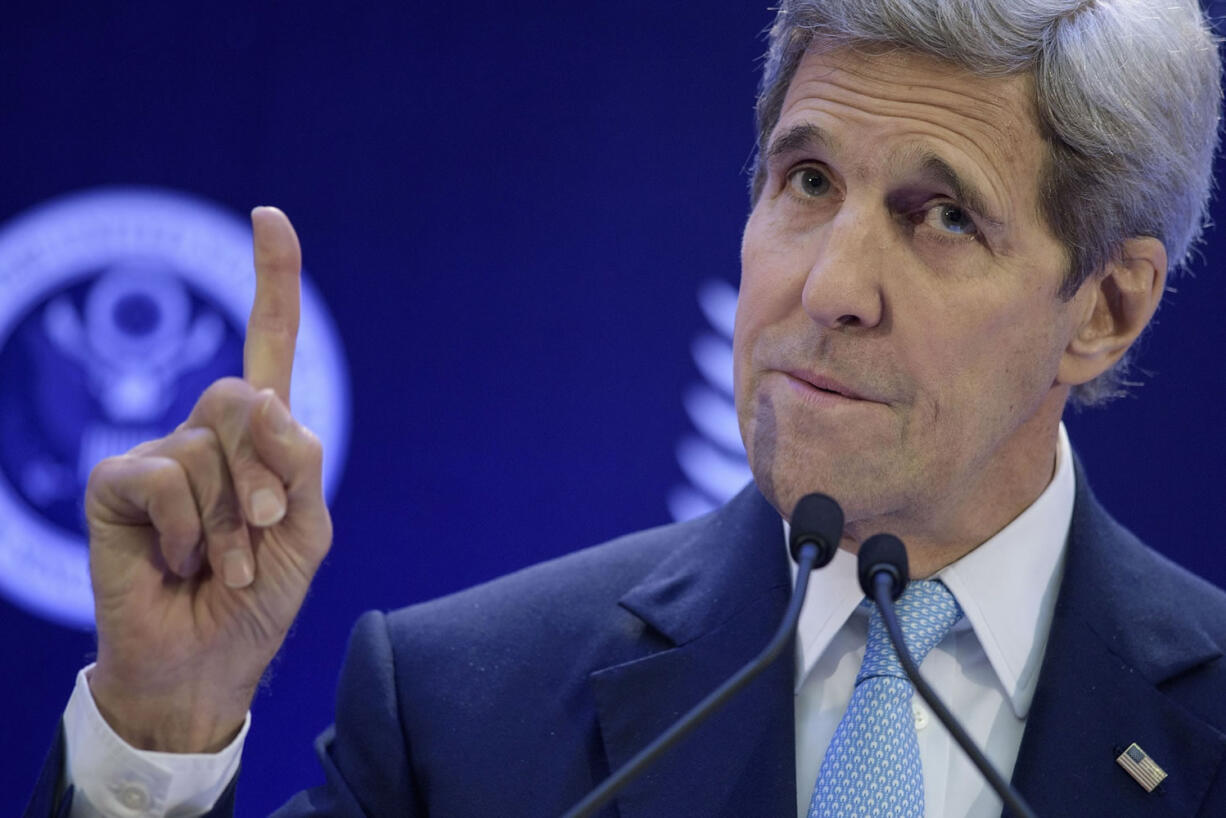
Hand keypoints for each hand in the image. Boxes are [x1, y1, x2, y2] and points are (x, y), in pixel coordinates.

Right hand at [85, 207, 332, 752]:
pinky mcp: (115, 483)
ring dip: (234, 520)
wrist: (209, 663)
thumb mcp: (307, 530)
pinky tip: (181, 561)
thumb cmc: (260, 599)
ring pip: (207, 445)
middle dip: (266, 472)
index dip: (271, 281)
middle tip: (266, 531)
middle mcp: (207, 434)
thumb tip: (268, 400)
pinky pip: (163, 475)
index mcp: (260, 439)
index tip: (269, 216)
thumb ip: (300, 462)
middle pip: (242, 395)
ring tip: (223, 566)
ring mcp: (158, 455)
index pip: (267, 344)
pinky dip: (190, 528)